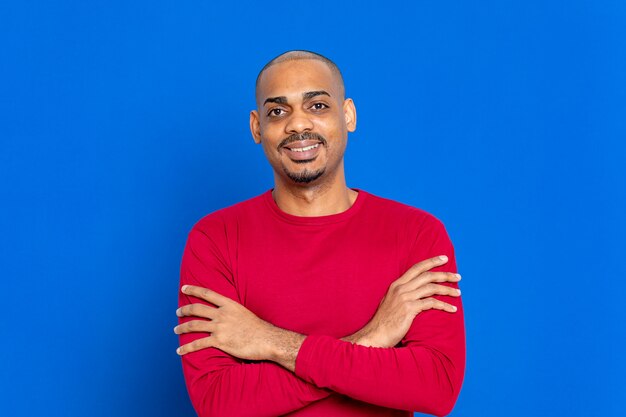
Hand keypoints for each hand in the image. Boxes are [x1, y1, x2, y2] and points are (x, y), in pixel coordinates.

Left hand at [174, 285, 274, 359]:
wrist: (266, 340)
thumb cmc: (258, 328)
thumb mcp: (244, 313)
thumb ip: (232, 312)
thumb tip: (225, 314)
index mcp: (228, 304)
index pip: (207, 293)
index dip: (193, 290)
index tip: (183, 288)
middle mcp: (222, 314)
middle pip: (196, 309)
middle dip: (184, 310)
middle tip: (178, 312)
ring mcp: (219, 327)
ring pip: (194, 325)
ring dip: (182, 328)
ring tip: (176, 330)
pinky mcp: (219, 341)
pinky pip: (198, 344)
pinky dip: (186, 348)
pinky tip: (179, 351)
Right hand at [344, 255, 460, 347]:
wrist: (375, 334)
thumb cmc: (383, 322)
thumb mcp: (390, 302)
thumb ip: (400, 295)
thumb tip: (414, 293)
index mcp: (396, 285)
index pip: (416, 268)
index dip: (431, 261)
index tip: (444, 258)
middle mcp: (400, 288)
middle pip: (427, 276)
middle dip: (444, 274)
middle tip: (458, 276)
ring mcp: (405, 298)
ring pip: (431, 288)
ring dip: (447, 290)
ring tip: (458, 293)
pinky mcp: (409, 309)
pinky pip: (431, 303)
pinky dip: (444, 305)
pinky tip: (452, 309)